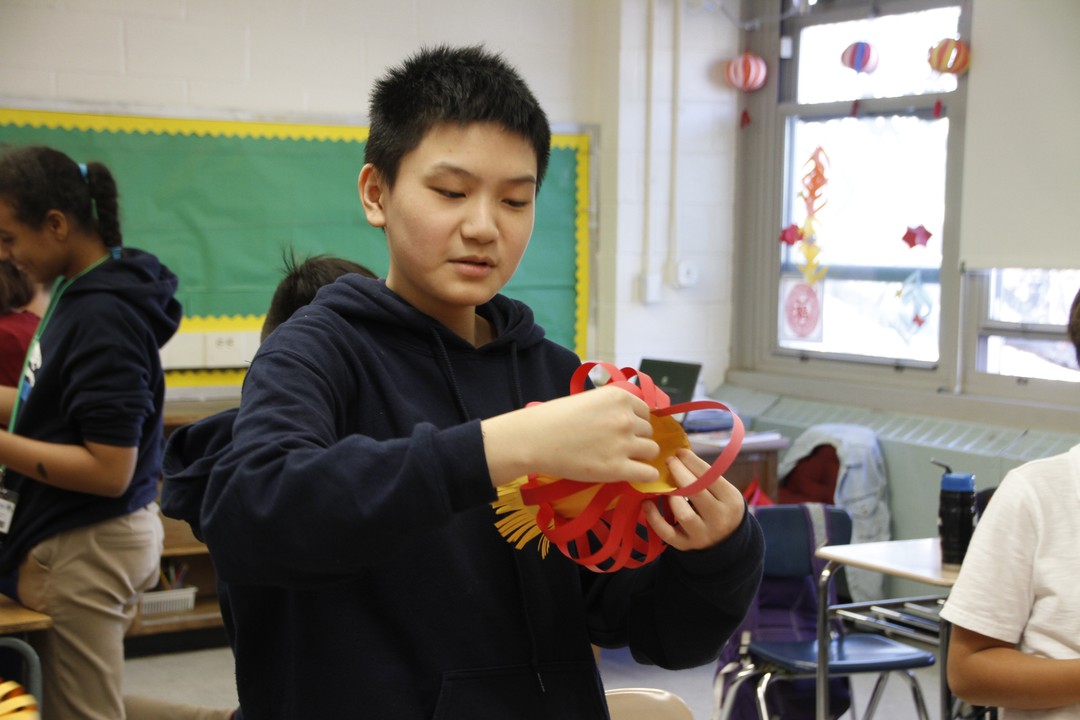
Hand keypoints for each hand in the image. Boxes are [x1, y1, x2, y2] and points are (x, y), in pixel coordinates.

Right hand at [484, 384, 660, 486]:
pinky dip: (645, 475)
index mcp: (619, 397)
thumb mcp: (588, 400)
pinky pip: (648, 473)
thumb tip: (631, 419)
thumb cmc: (554, 418)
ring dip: (639, 456)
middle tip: (615, 446)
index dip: (635, 422)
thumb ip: (611, 407)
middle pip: (648, 432)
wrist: (535, 439)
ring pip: (651, 451)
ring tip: (621, 460)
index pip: (645, 412)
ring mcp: (624, 443)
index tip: (621, 430)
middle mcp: (626, 418)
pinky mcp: (618, 468)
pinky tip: (634, 475)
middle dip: (636, 439)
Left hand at [642, 448, 745, 550]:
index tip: (679, 452)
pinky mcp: (686, 545)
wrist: (725, 542)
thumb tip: (679, 455)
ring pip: (684, 514)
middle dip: (680, 473)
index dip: (693, 462)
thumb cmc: (720, 507)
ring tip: (664, 486)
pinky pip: (666, 533)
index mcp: (731, 501)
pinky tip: (647, 504)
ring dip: (672, 496)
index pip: (711, 477)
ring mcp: (702, 534)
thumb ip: (706, 477)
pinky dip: (654, 518)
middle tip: (669, 461)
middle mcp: (719, 519)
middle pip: (697, 492)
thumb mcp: (723, 492)